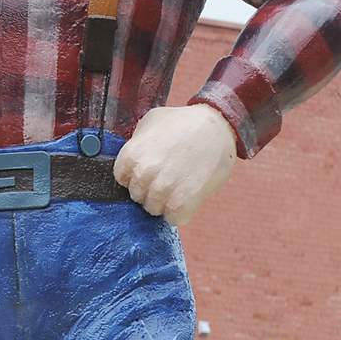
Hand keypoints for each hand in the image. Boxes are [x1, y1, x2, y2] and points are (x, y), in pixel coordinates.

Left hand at [113, 103, 236, 225]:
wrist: (218, 126)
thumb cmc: (184, 121)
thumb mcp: (152, 120)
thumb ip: (136, 141)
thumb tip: (133, 156)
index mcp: (131, 155)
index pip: (122, 179)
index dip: (135, 176)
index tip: (148, 171)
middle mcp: (144, 173)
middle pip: (137, 196)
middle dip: (149, 190)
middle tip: (166, 178)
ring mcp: (163, 189)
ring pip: (153, 209)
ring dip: (164, 202)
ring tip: (178, 186)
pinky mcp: (184, 202)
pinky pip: (174, 219)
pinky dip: (180, 213)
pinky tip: (187, 197)